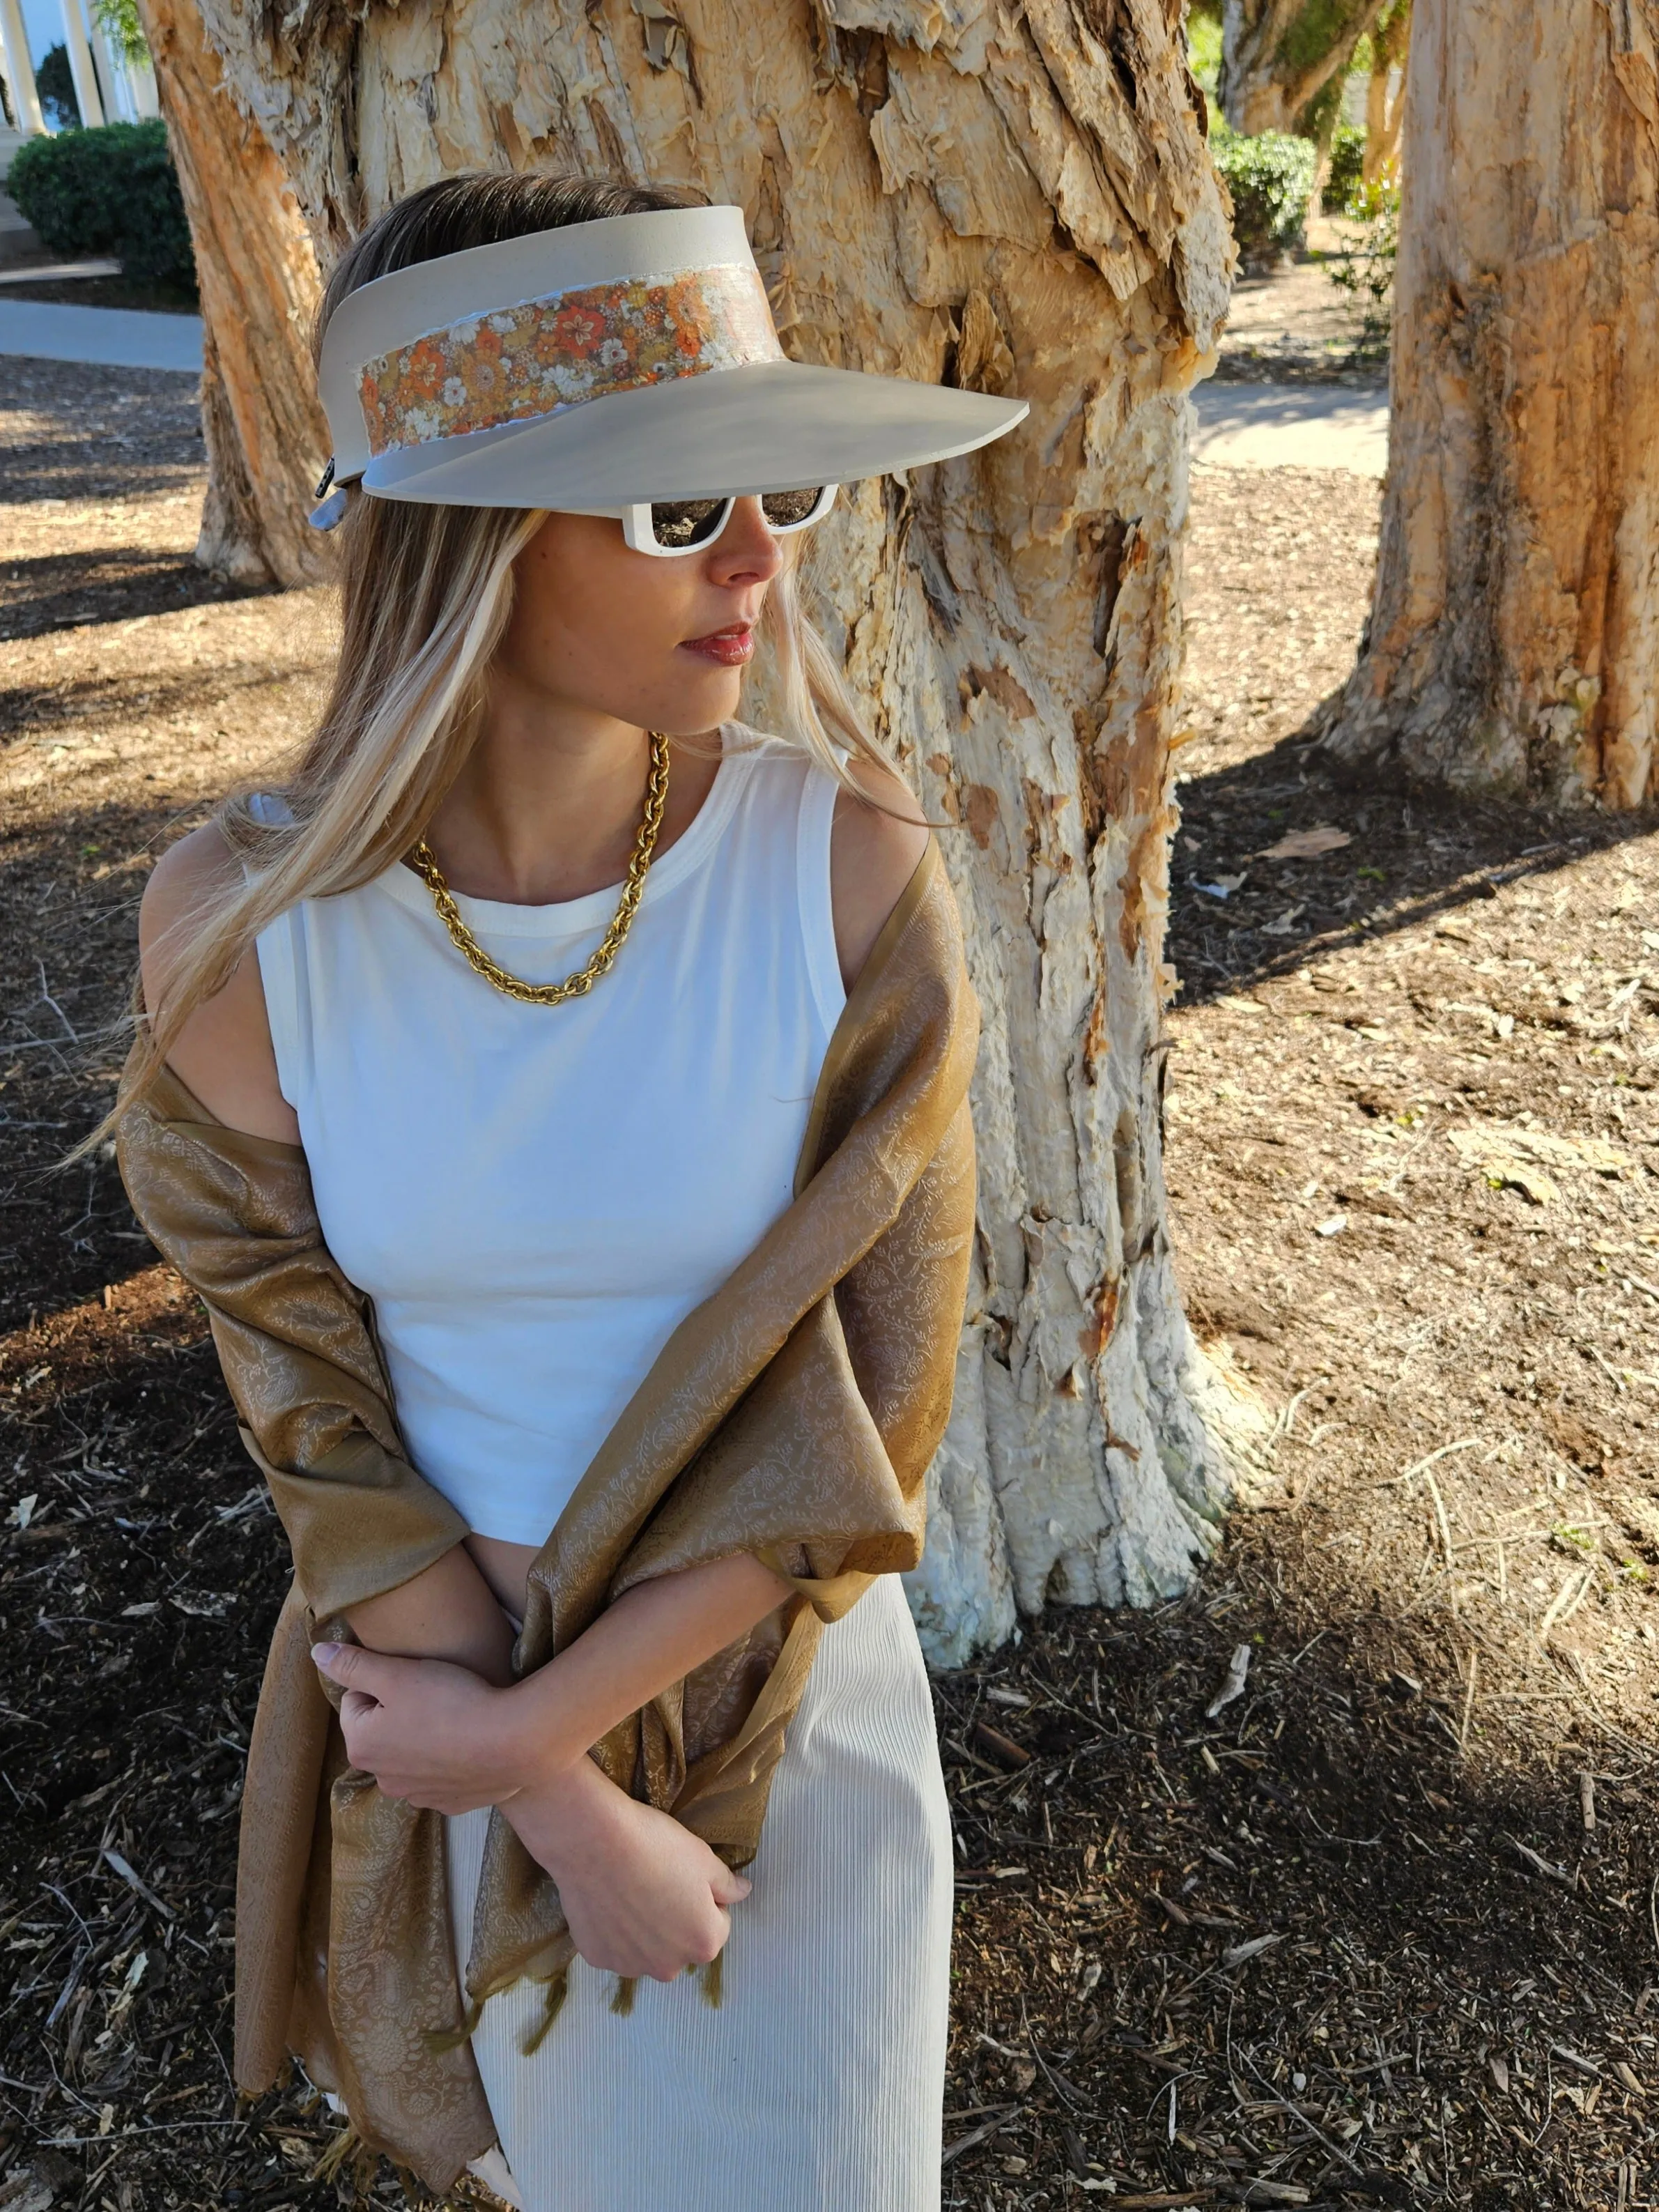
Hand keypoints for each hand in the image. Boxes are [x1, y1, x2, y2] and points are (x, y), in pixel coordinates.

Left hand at [311, 1640, 531, 1812]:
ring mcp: (417, 1796)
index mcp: (361, 1745)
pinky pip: (440, 1775)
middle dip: (400, 1712)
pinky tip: (469, 1743)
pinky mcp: (450, 1804)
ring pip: (410, 1754)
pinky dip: (449, 1759)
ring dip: (424, 1737)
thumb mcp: (397, 1673)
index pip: (356, 1700)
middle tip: (434, 1695)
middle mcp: (382, 1779)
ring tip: (454, 1717)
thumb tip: (318, 1653)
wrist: (510, 1743)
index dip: (384, 1682)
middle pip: (382, 1730)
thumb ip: (353, 1664)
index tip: (413, 1679)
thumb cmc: (449, 1702)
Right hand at [501, 1758, 750, 1981]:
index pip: (717, 1926)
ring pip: (646, 1949)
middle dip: (675, 1921)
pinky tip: (608, 1899)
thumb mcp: (703, 1858)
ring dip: (644, 1930)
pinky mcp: (597, 1958)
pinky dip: (614, 1930)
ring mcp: (629, 1966)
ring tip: (630, 1889)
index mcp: (703, 1943)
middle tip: (658, 1882)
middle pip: (681, 1944)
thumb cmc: (656, 1847)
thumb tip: (742, 1892)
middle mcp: (669, 1967)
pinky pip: (615, 1947)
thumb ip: (727, 1884)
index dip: (705, 1900)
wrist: (594, 1841)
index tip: (685, 1877)